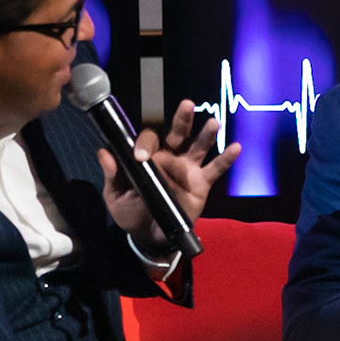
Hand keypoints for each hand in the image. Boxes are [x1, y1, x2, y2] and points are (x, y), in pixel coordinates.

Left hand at [98, 100, 241, 246]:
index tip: (141, 155)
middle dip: (182, 119)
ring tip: (213, 123)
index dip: (145, 143)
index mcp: (148, 156)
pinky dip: (226, 158)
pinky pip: (215, 169)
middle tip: (187, 105)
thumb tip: (103, 153)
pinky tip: (236, 147)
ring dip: (206, 134)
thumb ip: (113, 174)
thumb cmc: (131, 212)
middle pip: (177, 133)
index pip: (149, 139)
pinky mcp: (201, 183)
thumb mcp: (116, 195)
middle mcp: (169, 157)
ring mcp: (187, 169)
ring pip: (198, 146)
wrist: (150, 235)